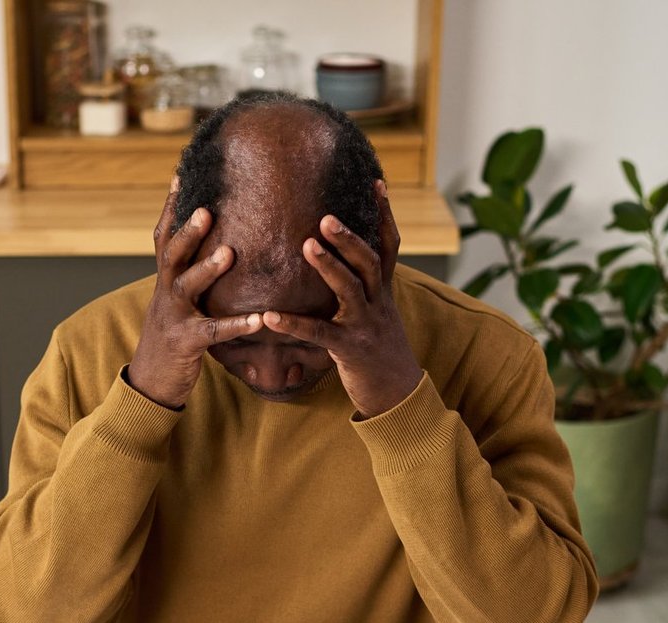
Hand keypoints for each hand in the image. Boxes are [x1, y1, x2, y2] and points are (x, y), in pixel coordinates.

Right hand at [127, 181, 262, 408]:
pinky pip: (213, 332)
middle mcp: (165, 293)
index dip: (170, 208)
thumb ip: (190, 276)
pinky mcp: (186, 343)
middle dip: (187, 231)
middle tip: (206, 208)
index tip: (181, 176)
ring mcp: (173, 317)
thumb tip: (216, 246)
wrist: (151, 382)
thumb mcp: (176, 303)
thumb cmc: (172, 338)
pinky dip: (237, 324)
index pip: (164, 237)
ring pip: (186, 286)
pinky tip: (259, 320)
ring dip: (206, 268)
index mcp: (165, 280)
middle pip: (171, 254)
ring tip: (229, 253)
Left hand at [264, 180, 421, 417]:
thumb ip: (364, 290)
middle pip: (367, 261)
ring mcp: (365, 325)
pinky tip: (268, 317)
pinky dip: (292, 324)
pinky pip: (318, 334)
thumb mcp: (378, 315)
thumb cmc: (380, 352)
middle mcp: (377, 303)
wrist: (399, 395)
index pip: (388, 246)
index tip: (376, 182)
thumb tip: (346, 265)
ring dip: (328, 265)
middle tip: (325, 214)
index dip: (384, 215)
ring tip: (305, 244)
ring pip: (349, 289)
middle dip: (348, 237)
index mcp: (382, 292)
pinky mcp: (349, 350)